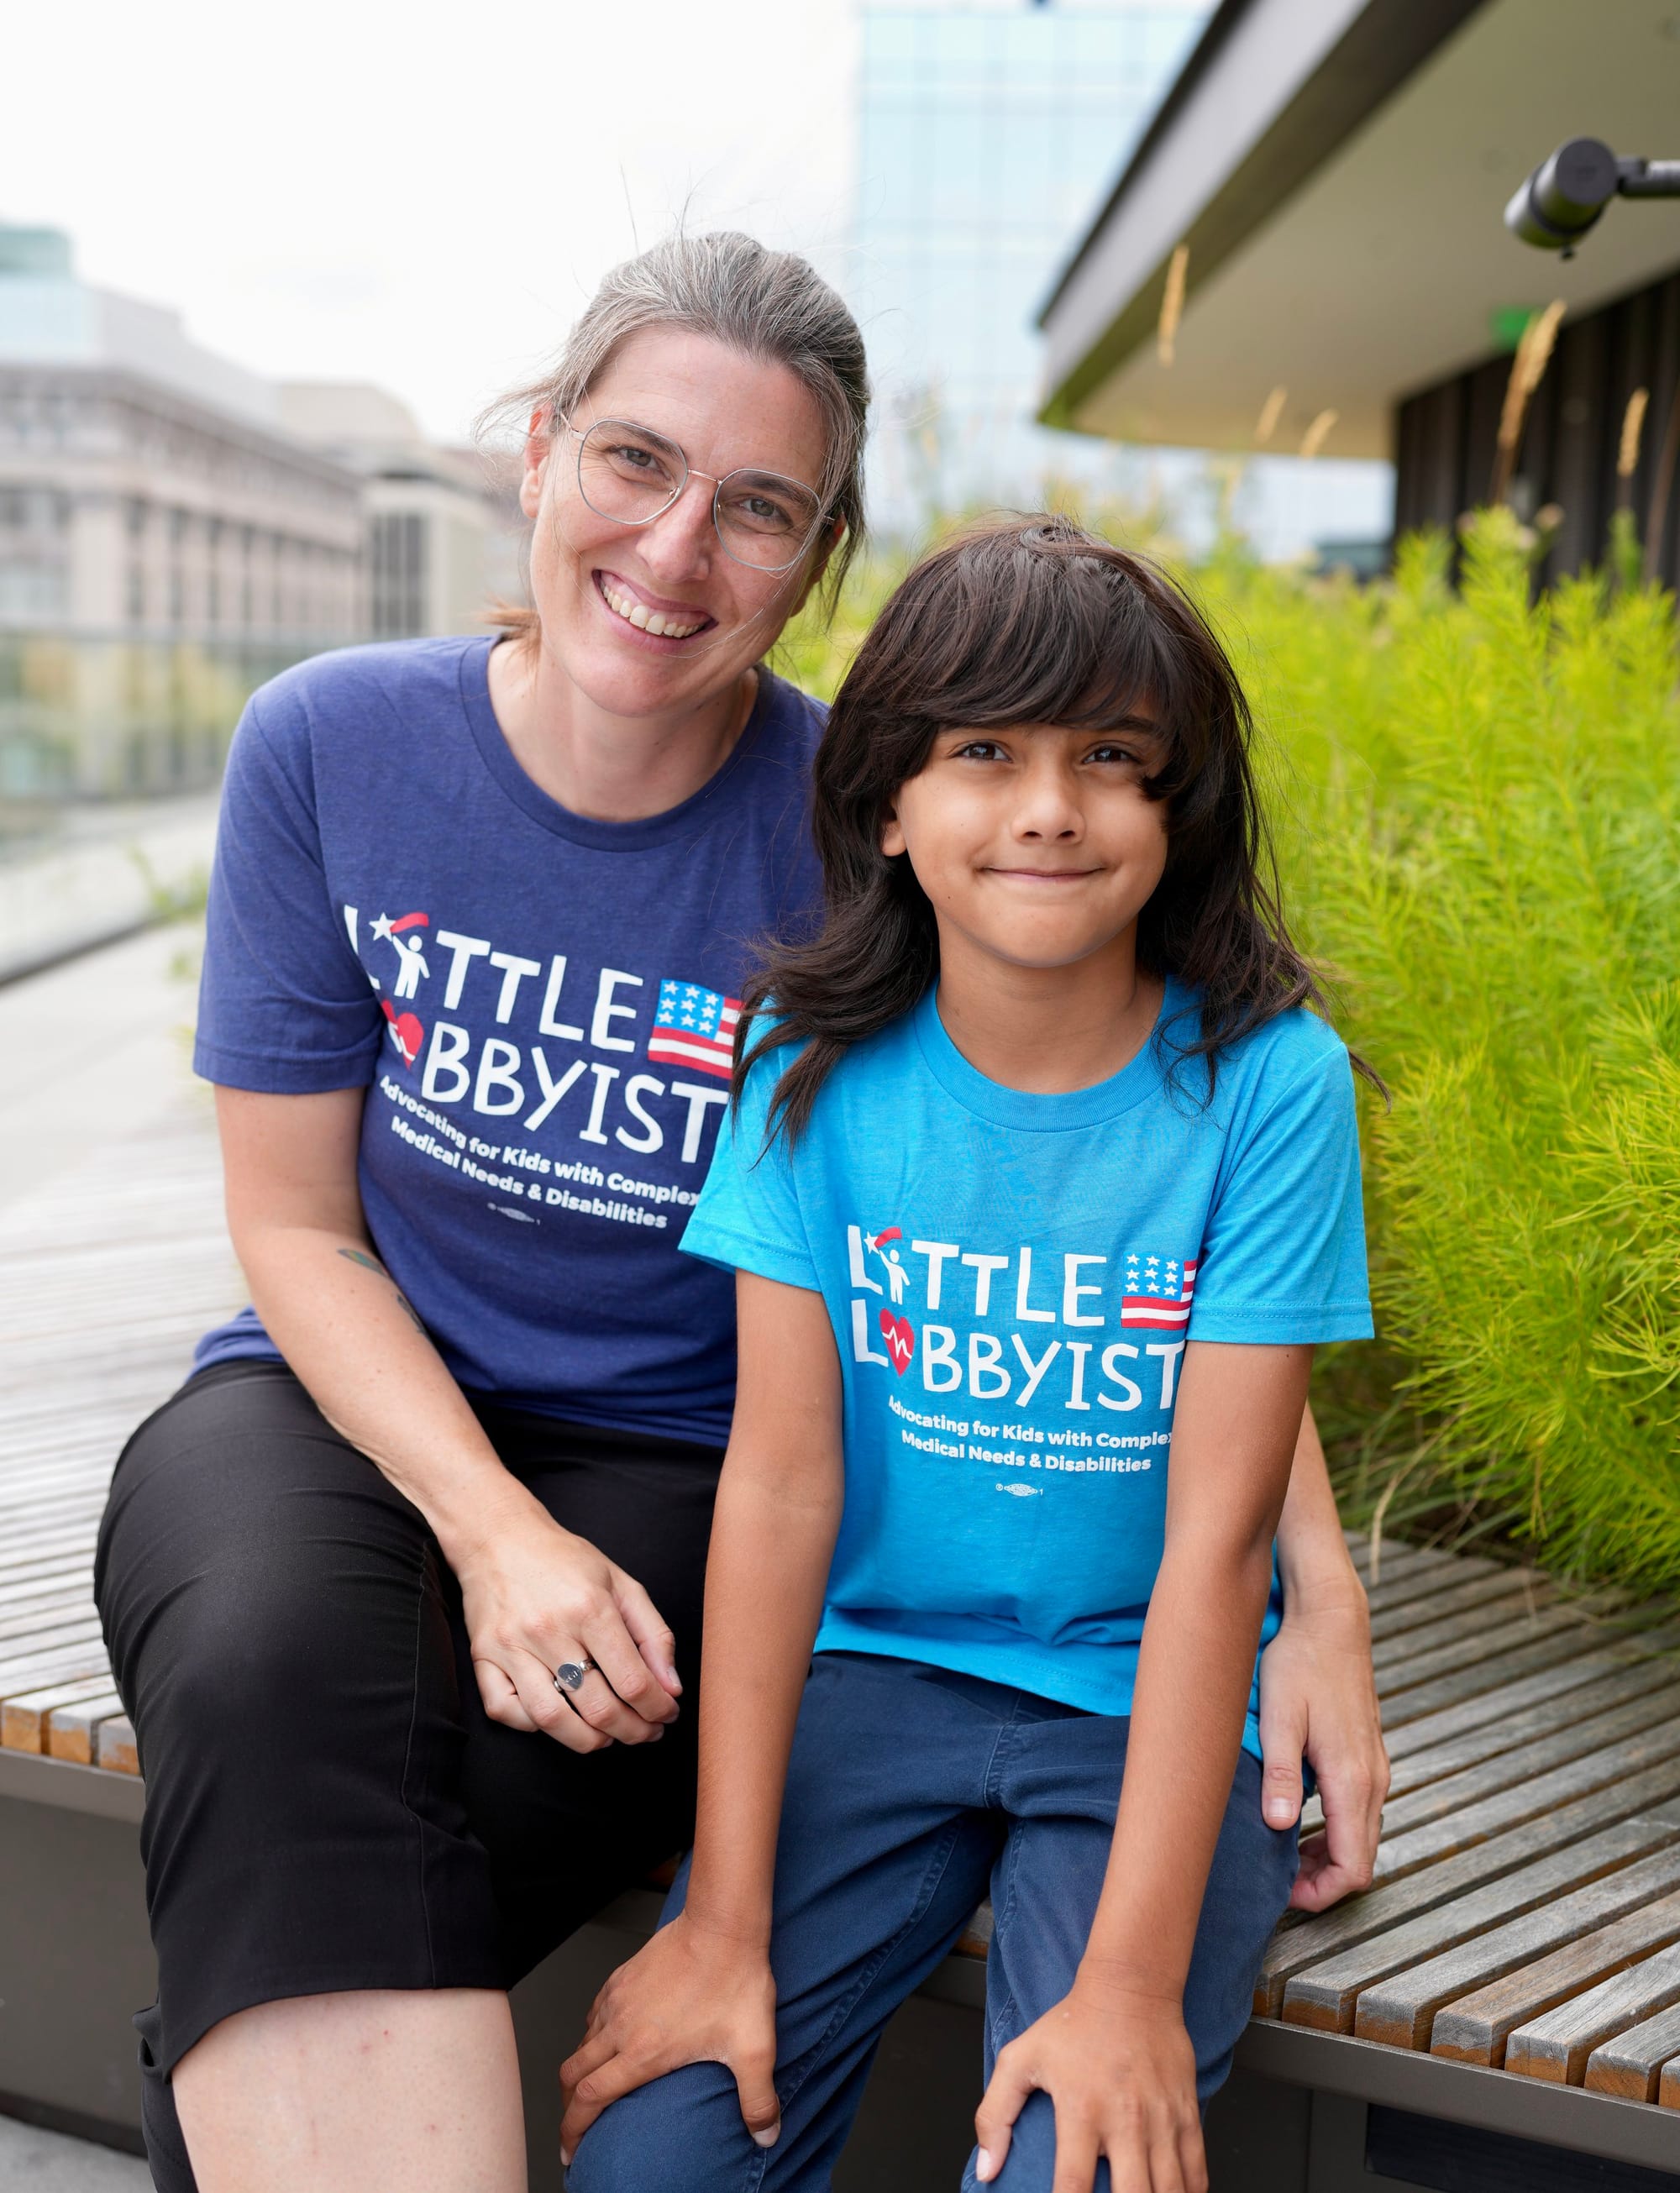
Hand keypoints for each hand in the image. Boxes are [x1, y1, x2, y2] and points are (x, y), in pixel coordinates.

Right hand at [454, 1497, 680, 1751]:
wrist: (499, 1538)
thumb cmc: (564, 1560)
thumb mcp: (621, 1583)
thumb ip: (654, 1635)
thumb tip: (672, 1688)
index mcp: (590, 1607)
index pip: (633, 1682)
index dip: (658, 1709)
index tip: (666, 1715)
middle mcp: (549, 1629)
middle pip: (598, 1708)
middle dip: (632, 1732)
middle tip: (645, 1733)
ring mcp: (511, 1646)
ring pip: (552, 1720)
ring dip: (588, 1741)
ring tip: (607, 1736)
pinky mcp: (482, 1657)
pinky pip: (506, 1711)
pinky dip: (533, 1726)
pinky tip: (558, 1716)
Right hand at [558, 1913, 780, 2166]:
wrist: (722, 1924)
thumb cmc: (735, 1980)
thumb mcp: (754, 2048)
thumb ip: (758, 2099)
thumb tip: (767, 2135)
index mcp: (643, 2053)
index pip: (590, 2100)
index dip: (572, 2131)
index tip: (569, 2152)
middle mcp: (621, 2028)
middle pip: (573, 2075)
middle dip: (567, 2107)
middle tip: (574, 2127)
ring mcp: (618, 1999)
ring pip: (581, 2044)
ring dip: (579, 2071)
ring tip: (590, 2087)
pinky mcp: (622, 1977)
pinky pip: (593, 2014)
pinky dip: (590, 2035)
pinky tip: (606, 2038)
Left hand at [974, 1977, 1202, 2192]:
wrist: (1131, 1987)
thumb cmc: (1073, 2024)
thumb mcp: (1020, 2058)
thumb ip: (995, 2115)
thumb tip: (986, 2169)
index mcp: (1081, 2110)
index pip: (1073, 2185)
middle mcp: (1125, 2120)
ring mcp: (1161, 2120)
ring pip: (1170, 2191)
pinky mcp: (1186, 2114)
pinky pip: (1196, 2173)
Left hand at [1257, 1587, 1387, 1909]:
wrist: (1330, 1621)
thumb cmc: (1300, 1663)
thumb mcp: (1280, 1716)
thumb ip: (1282, 1773)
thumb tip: (1280, 1826)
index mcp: (1352, 1779)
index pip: (1353, 1867)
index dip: (1321, 1893)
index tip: (1283, 1891)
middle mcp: (1373, 1781)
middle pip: (1361, 1859)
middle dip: (1322, 1881)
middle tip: (1277, 1878)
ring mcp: (1375, 1769)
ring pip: (1361, 1837)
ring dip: (1327, 1855)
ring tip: (1282, 1850)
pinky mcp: (1368, 1756)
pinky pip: (1359, 1812)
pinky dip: (1334, 1830)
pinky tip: (1299, 1819)